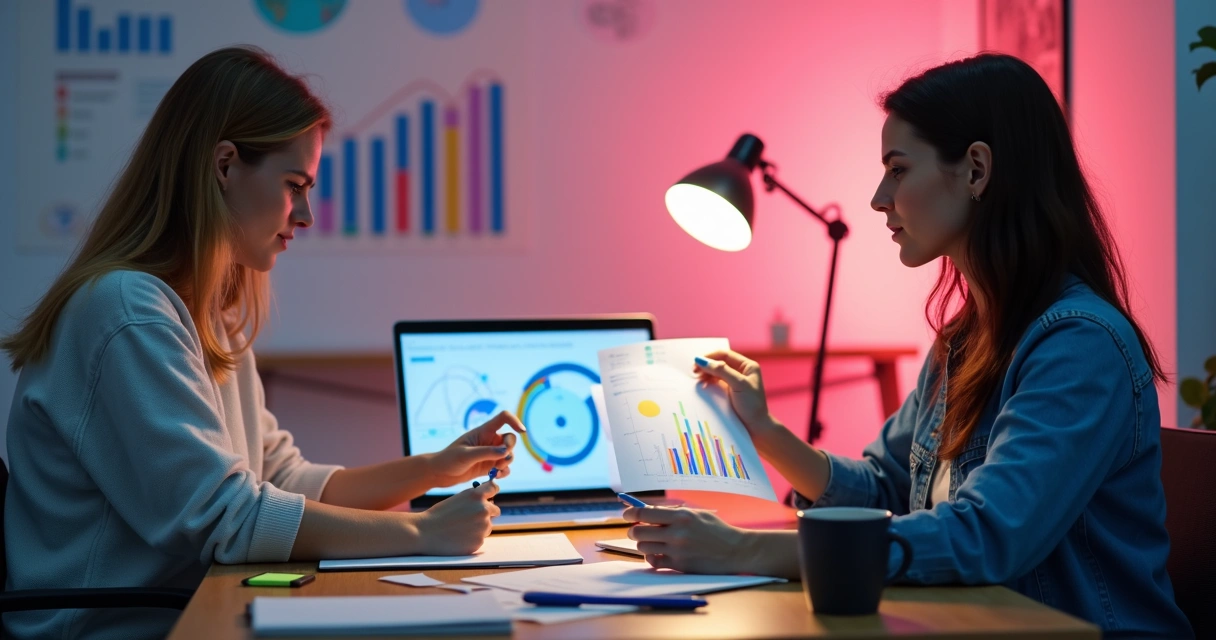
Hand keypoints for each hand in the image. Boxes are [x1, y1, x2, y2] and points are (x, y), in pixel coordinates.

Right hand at [415, 481, 500, 554]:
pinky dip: (472, 539)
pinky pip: (480, 538)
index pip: (493, 488)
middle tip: (472, 517)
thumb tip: (489, 500)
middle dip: (487, 513)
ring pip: (488, 526)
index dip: (491, 492)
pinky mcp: (479, 542)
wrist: (424, 532)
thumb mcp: (457, 499)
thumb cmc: (438, 514)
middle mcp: (483, 509)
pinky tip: (458, 538)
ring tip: (460, 529)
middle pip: (495, 510)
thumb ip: (474, 498)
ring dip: (479, 527)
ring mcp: (483, 526)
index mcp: (476, 495)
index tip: (489, 496)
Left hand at [428, 411, 524, 485]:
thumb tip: (506, 451)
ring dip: (506, 462)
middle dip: (510, 449)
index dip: (514, 421)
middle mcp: (489, 440)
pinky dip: (504, 472)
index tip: (522, 431)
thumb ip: (486, 453)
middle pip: (510, 439)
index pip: (503, 418)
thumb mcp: (466, 455)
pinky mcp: (489, 466)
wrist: (439, 473)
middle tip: (502, 458)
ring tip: (495, 470)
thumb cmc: (449, 460)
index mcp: (483, 431)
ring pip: (509, 454)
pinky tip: (496, 477)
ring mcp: (489, 453)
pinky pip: (504, 467)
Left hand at [623, 506, 755, 573]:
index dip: (630, 513)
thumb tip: (645, 511)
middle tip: (636, 529)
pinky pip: (654, 561)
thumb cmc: (715, 530)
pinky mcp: (680, 566)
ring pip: (644, 547)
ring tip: (651, 541)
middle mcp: (678, 533)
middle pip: (639, 531)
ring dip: (643, 544)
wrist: (735, 551)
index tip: (626, 514)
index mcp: (682, 516)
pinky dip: (651, 557)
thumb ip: (672, 513)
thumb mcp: (696, 514)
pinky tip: (657, 552)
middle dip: (634, 530)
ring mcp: (678, 551)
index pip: (645, 513)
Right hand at [694, 350, 777, 442]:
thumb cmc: (752, 406)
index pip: (725, 355)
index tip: (696, 362)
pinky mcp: (729, 392)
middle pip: (719, 362)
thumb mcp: (738, 385)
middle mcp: (741, 371)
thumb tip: (702, 361)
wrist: (756, 428)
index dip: (710, 357)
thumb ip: (721, 371)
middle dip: (706, 365)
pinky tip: (702, 385)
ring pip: (716, 372)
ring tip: (697, 379)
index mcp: (747, 366)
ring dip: (706, 374)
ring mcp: (734, 382)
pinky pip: (715, 382)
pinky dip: (708, 382)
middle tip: (694, 372)